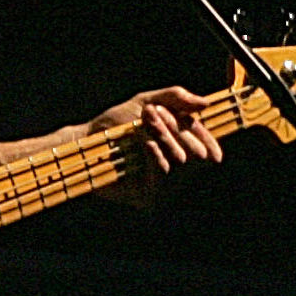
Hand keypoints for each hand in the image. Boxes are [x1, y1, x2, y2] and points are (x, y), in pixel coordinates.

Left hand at [92, 85, 223, 208]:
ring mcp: (164, 189)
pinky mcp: (147, 197)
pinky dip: (156, 153)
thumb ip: (176, 98)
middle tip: (153, 111)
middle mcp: (178, 176)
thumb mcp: (146, 102)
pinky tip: (146, 141)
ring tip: (146, 119)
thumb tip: (206, 104)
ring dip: (164, 136)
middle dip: (176, 128)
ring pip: (180, 161)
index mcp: (183, 155)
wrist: (85, 141)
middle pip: (197, 154)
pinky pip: (162, 174)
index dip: (201, 132)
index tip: (183, 112)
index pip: (210, 149)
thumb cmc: (116, 123)